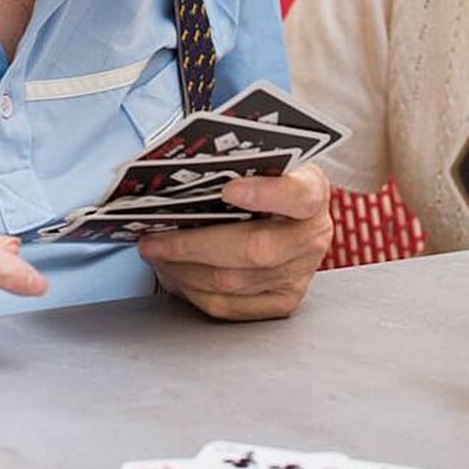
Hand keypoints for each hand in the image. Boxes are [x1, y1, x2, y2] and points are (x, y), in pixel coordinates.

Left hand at [136, 162, 331, 320]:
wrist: (286, 214)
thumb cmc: (264, 181)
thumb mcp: (263, 161)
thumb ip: (239, 163)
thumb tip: (188, 169)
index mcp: (313, 192)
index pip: (299, 195)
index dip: (266, 194)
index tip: (228, 189)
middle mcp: (312, 237)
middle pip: (255, 248)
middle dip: (195, 245)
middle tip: (154, 239)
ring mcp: (299, 275)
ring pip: (235, 282)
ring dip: (185, 270)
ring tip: (155, 253)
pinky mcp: (281, 302)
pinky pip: (230, 306)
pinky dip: (193, 291)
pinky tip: (174, 273)